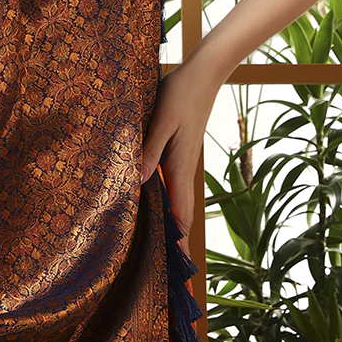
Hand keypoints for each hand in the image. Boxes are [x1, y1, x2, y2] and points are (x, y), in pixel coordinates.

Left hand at [138, 57, 222, 258]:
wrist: (203, 73)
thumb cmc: (179, 93)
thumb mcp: (161, 121)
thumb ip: (149, 150)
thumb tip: (138, 183)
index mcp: (179, 165)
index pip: (180, 212)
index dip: (177, 239)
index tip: (176, 267)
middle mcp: (184, 168)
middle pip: (182, 212)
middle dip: (177, 239)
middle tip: (175, 269)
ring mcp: (184, 160)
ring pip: (179, 199)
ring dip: (174, 222)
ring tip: (168, 246)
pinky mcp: (180, 151)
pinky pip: (175, 184)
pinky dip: (171, 202)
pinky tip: (159, 204)